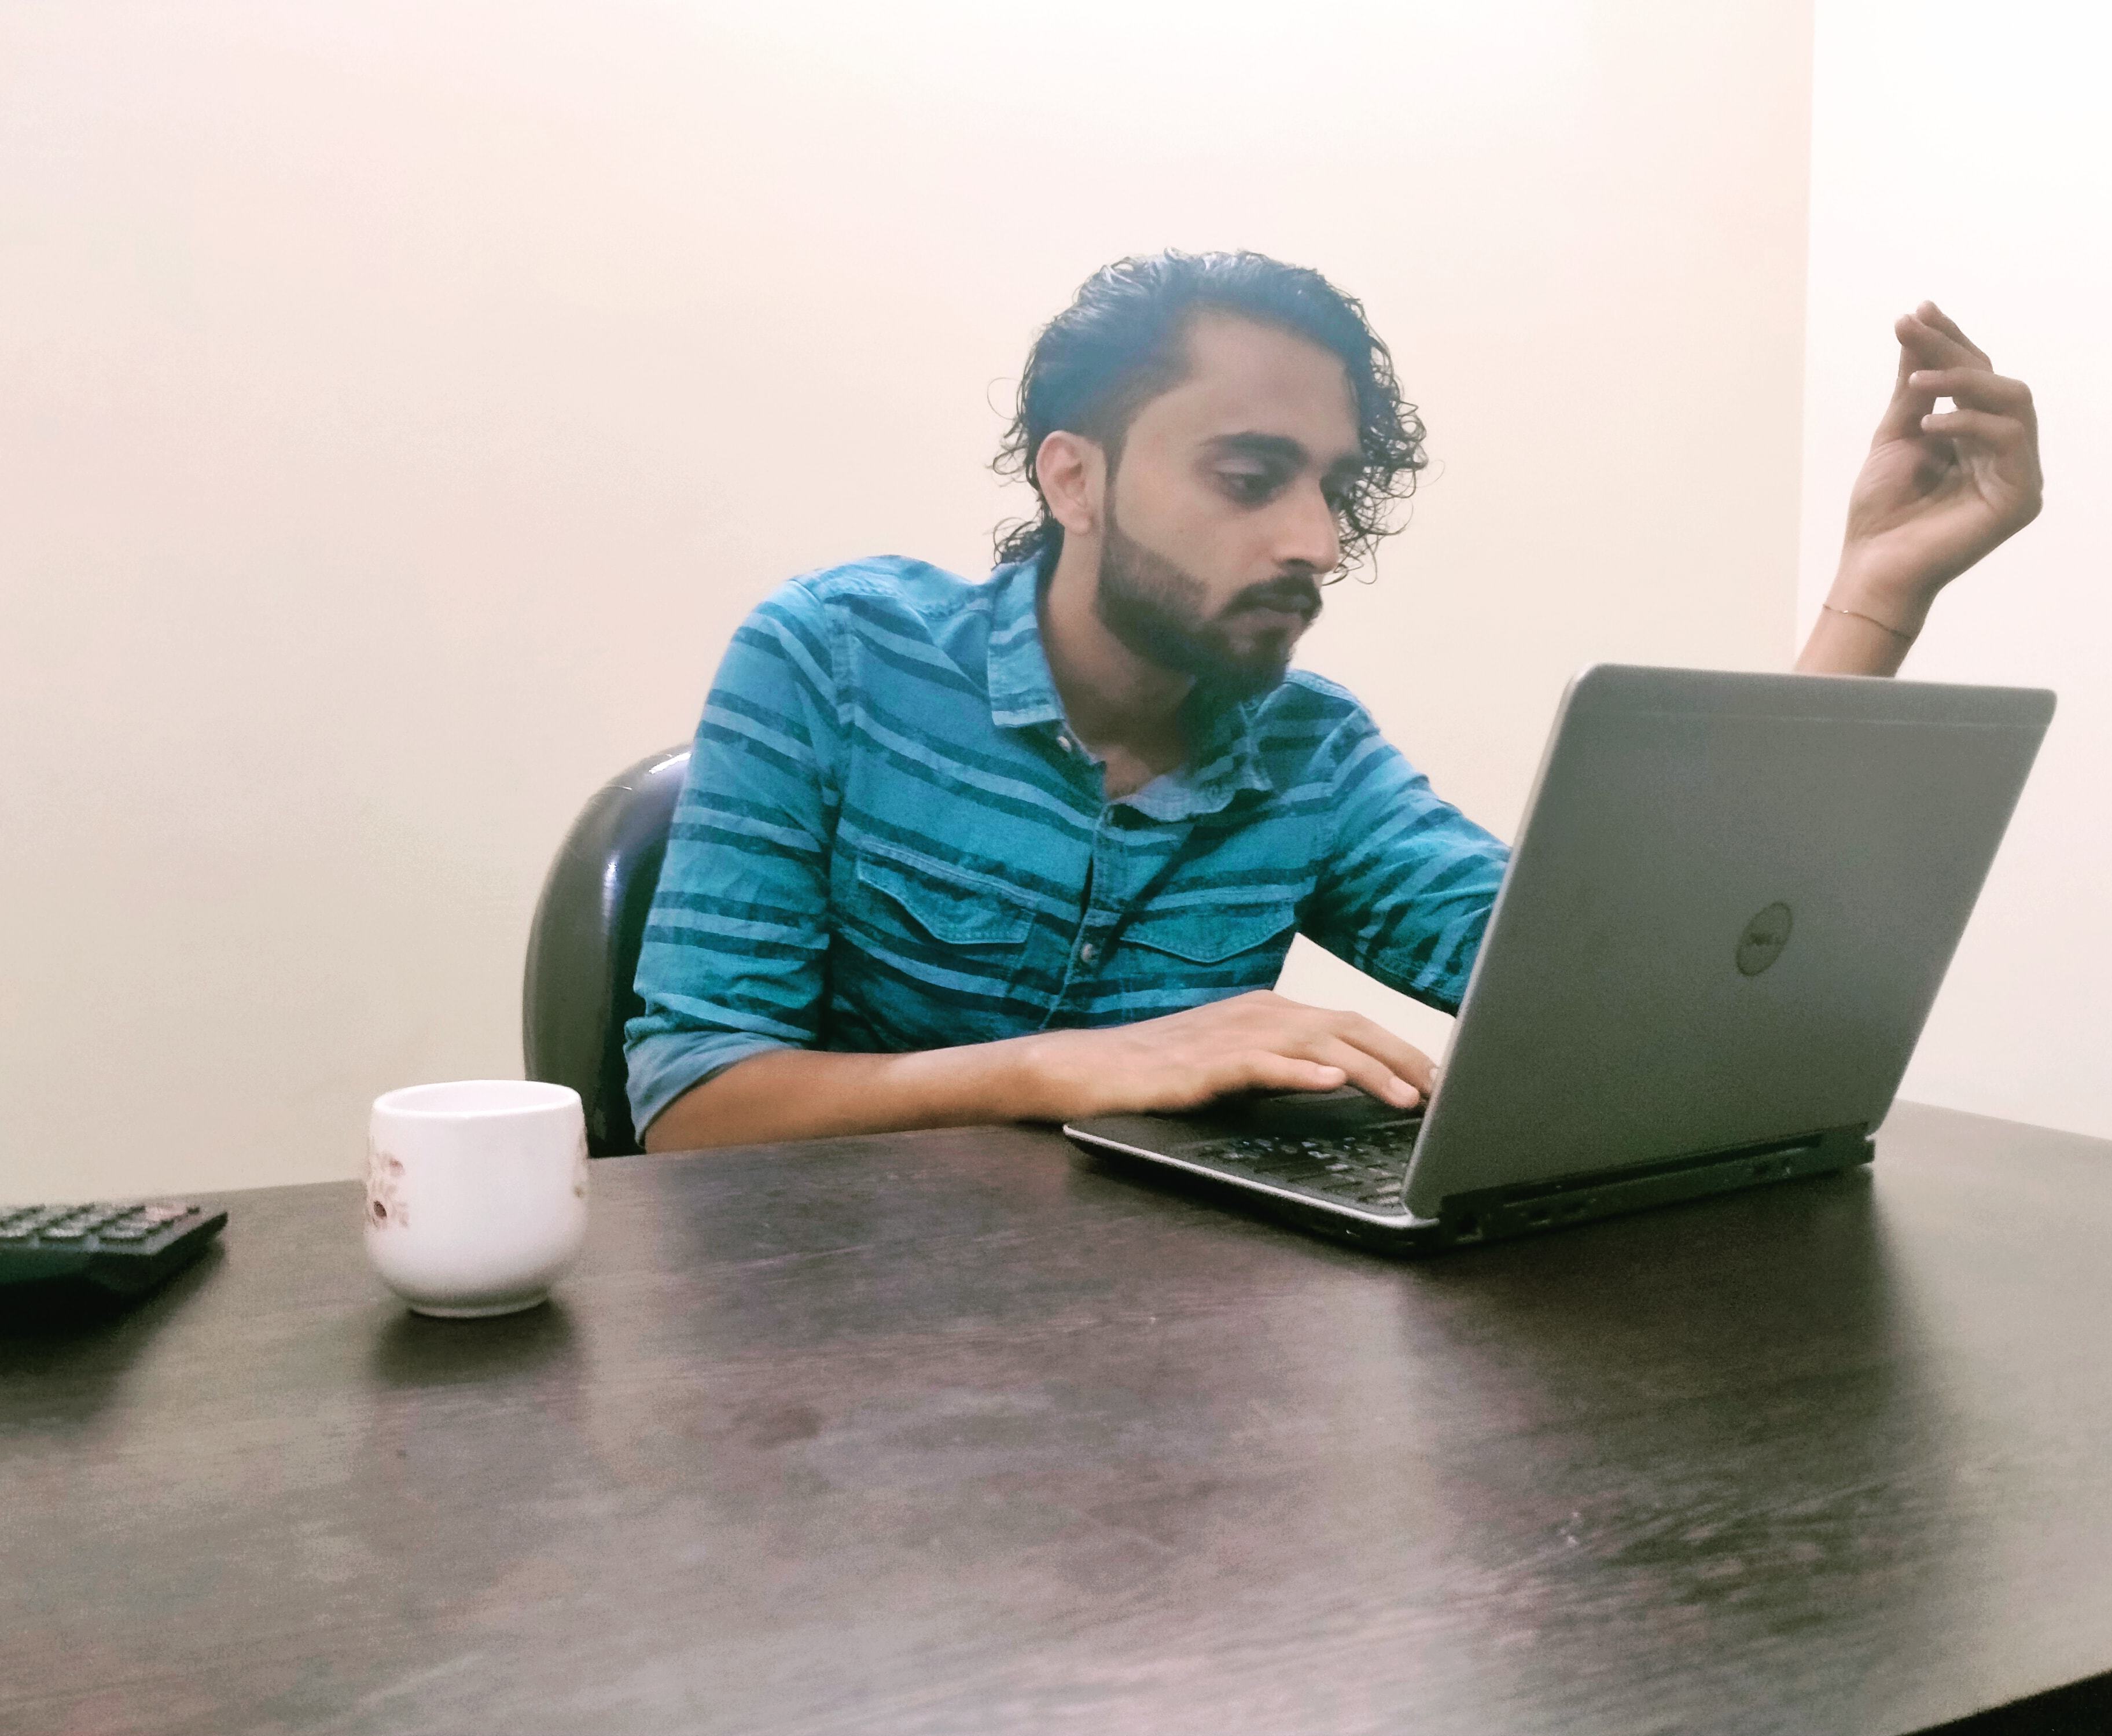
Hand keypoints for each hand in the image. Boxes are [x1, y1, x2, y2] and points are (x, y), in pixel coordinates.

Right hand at [1020, 990, 1433, 1119]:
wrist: (1091, 1070)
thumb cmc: (1163, 1072)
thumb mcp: (1238, 1066)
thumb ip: (1286, 1066)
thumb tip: (1343, 1082)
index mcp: (1271, 1012)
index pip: (1351, 1024)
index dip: (1401, 1047)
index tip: (1442, 1076)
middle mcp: (1260, 1014)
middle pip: (1349, 1026)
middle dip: (1404, 1056)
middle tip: (1447, 1088)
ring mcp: (1233, 1035)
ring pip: (1317, 1043)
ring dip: (1369, 1068)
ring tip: (1409, 1095)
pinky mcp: (1206, 1063)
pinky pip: (1262, 1063)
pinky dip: (1300, 1070)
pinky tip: (1330, 1081)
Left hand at [1831, 302, 2041, 634]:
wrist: (1873, 566)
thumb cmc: (1882, 510)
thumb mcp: (1896, 433)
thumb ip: (1913, 386)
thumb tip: (1918, 325)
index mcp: (1976, 437)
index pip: (1974, 376)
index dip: (1950, 341)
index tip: (1918, 311)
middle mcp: (2004, 451)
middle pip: (1994, 380)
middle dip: (1952, 351)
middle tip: (1912, 328)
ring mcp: (2018, 473)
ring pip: (2012, 400)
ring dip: (1962, 382)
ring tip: (1915, 384)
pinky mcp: (2021, 497)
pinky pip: (2010, 439)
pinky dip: (1970, 423)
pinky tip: (1930, 426)